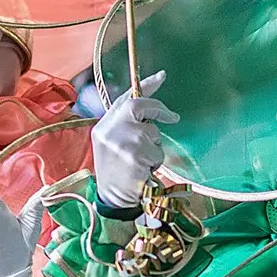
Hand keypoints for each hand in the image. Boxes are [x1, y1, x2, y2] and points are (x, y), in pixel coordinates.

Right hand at [92, 71, 179, 207]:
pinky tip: (144, 171)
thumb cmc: (117, 172)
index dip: (145, 86)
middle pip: (139, 106)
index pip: (125, 99)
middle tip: (172, 117)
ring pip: (152, 133)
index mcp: (103, 126)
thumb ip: (126, 126)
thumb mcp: (113, 144)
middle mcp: (109, 131)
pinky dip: (155, 162)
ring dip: (155, 148)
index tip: (161, 76)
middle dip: (158, 110)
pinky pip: (156, 152)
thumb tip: (149, 109)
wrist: (111, 200)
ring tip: (142, 161)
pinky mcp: (134, 157)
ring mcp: (121, 143)